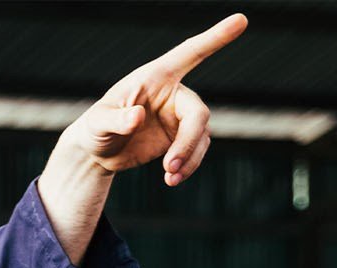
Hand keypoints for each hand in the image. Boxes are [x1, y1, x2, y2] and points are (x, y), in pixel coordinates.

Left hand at [60, 13, 245, 186]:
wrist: (97, 152)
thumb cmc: (95, 128)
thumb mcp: (97, 123)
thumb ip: (116, 119)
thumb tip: (137, 117)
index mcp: (155, 77)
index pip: (189, 53)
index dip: (215, 38)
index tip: (241, 19)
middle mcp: (173, 94)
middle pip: (198, 113)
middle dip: (188, 140)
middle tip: (170, 165)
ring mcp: (179, 117)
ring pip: (200, 135)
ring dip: (189, 158)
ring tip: (169, 177)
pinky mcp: (181, 138)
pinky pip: (195, 151)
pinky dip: (187, 166)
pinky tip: (171, 180)